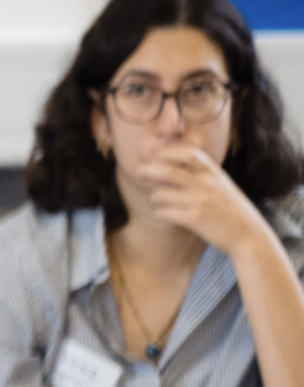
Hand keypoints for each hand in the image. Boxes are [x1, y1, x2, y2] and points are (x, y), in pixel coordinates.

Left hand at [135, 144, 266, 255]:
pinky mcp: (195, 219)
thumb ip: (200, 173)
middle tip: (138, 172)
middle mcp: (206, 183)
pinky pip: (164, 212)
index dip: (166, 152)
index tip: (154, 157)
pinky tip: (166, 214)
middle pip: (167, 170)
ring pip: (160, 194)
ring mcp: (200, 201)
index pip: (186, 152)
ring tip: (160, 200)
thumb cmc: (229, 208)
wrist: (248, 234)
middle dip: (147, 170)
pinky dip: (160, 212)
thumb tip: (166, 163)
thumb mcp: (220, 183)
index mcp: (213, 172)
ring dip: (155, 197)